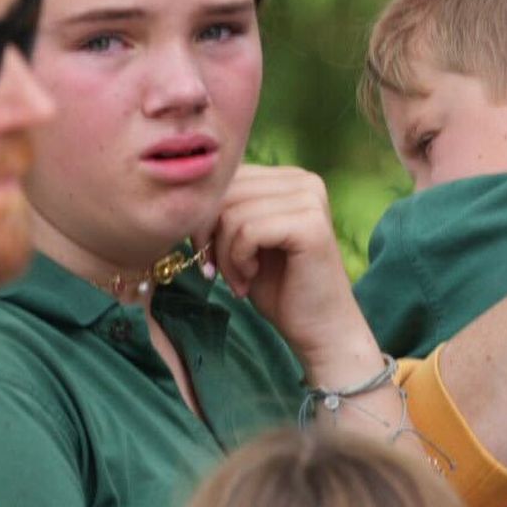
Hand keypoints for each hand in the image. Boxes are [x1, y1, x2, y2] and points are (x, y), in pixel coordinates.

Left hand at [207, 165, 381, 387]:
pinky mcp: (310, 225)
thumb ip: (226, 210)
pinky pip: (247, 231)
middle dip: (209, 236)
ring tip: (238, 279)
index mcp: (290, 178)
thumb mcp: (243, 239)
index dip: (204, 217)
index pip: (227, 178)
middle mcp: (304, 181)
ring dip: (224, 254)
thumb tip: (186, 195)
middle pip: (226, 192)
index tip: (209, 256)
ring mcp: (311, 200)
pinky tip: (250, 278)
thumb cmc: (279, 287)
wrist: (320, 329)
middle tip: (217, 272)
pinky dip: (237, 260)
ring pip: (232, 213)